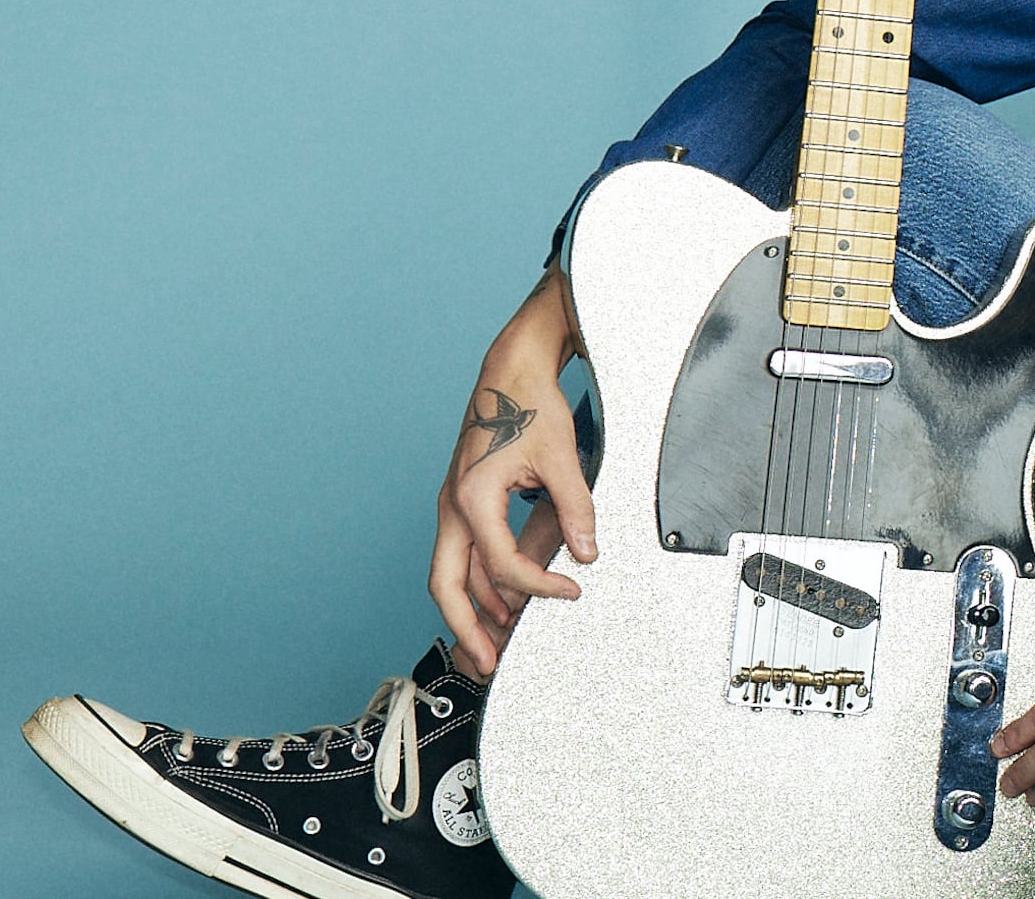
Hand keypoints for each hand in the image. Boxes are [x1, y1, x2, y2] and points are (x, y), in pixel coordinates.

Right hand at [428, 271, 595, 676]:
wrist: (510, 370)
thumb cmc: (528, 404)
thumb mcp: (561, 456)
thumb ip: (576, 508)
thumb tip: (588, 553)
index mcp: (472, 497)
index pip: (502, 564)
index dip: (537, 587)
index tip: (572, 593)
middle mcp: (453, 507)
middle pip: (446, 585)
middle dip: (466, 629)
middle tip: (489, 665)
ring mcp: (454, 507)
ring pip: (453, 574)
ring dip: (474, 611)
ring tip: (495, 648)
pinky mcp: (464, 504)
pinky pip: (465, 556)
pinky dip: (480, 585)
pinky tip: (502, 605)